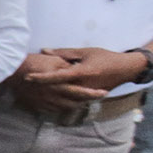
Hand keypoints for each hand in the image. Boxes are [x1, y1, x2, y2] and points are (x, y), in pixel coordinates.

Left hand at [12, 46, 137, 116]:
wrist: (126, 69)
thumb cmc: (105, 57)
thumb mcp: (85, 52)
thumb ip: (64, 53)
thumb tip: (44, 51)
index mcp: (82, 72)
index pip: (57, 76)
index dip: (42, 77)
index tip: (28, 77)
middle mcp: (84, 86)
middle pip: (58, 89)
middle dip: (41, 88)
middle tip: (26, 86)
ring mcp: (87, 94)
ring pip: (64, 98)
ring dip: (50, 96)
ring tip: (33, 93)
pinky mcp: (90, 98)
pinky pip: (72, 101)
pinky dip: (61, 100)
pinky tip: (50, 99)